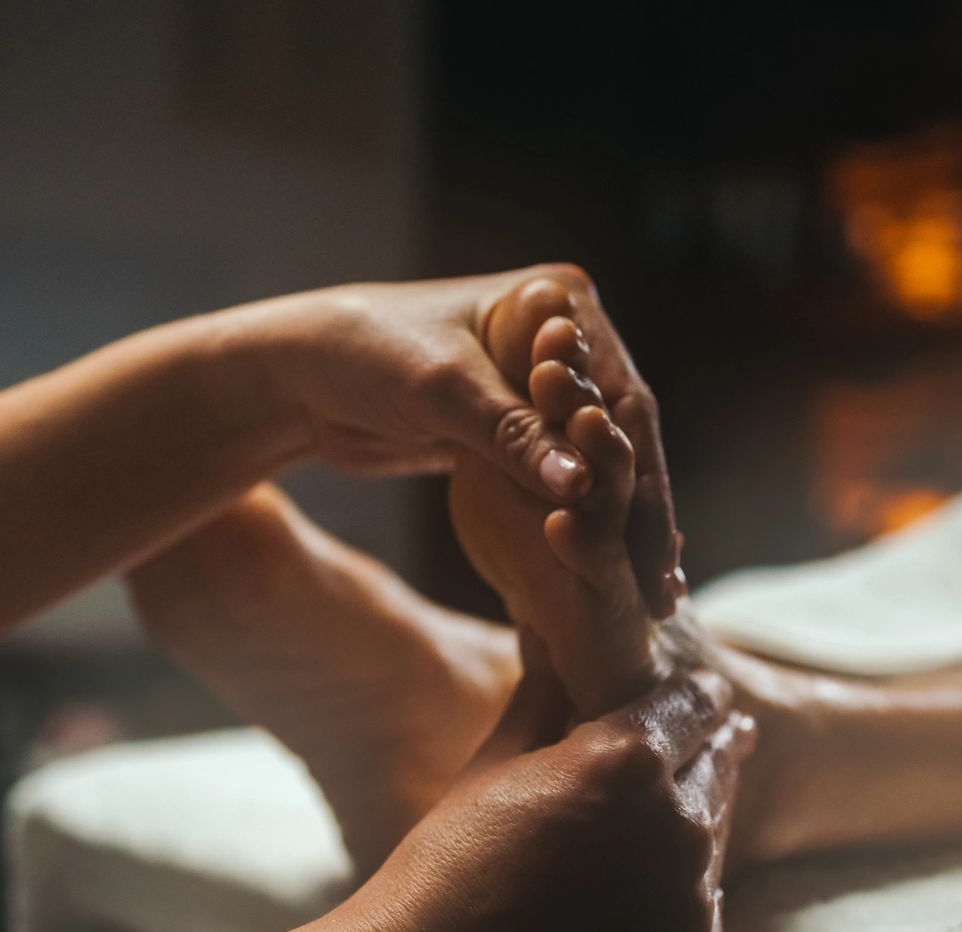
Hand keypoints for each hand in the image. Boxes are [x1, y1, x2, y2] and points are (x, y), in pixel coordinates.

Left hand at [236, 264, 679, 613]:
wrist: (297, 373)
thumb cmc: (364, 355)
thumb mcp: (442, 393)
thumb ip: (512, 436)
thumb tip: (581, 484)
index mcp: (562, 301)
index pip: (623, 401)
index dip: (644, 480)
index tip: (656, 548)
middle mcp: (565, 334)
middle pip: (621, 435)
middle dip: (643, 515)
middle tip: (664, 594)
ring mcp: (542, 379)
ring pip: (599, 462)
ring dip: (622, 528)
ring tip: (653, 601)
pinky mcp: (515, 420)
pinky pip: (566, 476)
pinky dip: (588, 522)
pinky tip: (615, 574)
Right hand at [344, 635, 755, 931]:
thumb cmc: (446, 872)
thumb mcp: (493, 770)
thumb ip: (544, 699)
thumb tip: (548, 631)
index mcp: (628, 760)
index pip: (697, 701)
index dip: (695, 695)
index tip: (696, 695)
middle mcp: (676, 826)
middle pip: (719, 769)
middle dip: (706, 754)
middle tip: (712, 740)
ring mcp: (691, 904)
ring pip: (713, 844)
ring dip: (693, 827)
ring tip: (662, 824)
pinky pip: (701, 914)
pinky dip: (678, 899)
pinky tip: (643, 898)